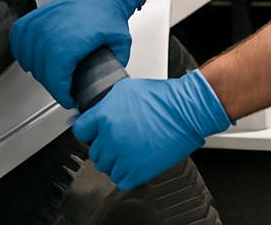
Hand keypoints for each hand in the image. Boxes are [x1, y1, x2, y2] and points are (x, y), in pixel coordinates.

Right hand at [9, 0, 145, 107]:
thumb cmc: (109, 13)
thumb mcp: (120, 42)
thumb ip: (115, 65)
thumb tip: (110, 82)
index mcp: (70, 42)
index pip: (56, 79)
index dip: (62, 93)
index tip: (68, 98)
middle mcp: (51, 33)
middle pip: (42, 72)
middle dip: (54, 84)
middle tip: (65, 85)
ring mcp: (40, 24)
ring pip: (29, 59)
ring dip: (40, 69)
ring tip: (54, 71)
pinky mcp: (34, 18)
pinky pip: (18, 40)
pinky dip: (23, 51)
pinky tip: (35, 56)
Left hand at [73, 70, 230, 190]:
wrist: (189, 110)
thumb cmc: (165, 98)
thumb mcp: (129, 89)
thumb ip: (107, 103)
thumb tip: (97, 114)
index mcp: (105, 114)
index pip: (81, 131)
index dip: (92, 131)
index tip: (98, 132)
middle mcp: (110, 136)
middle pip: (95, 152)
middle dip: (108, 146)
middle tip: (125, 138)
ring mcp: (122, 155)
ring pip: (106, 167)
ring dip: (117, 161)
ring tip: (134, 148)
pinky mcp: (136, 171)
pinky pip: (120, 180)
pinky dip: (128, 173)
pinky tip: (138, 159)